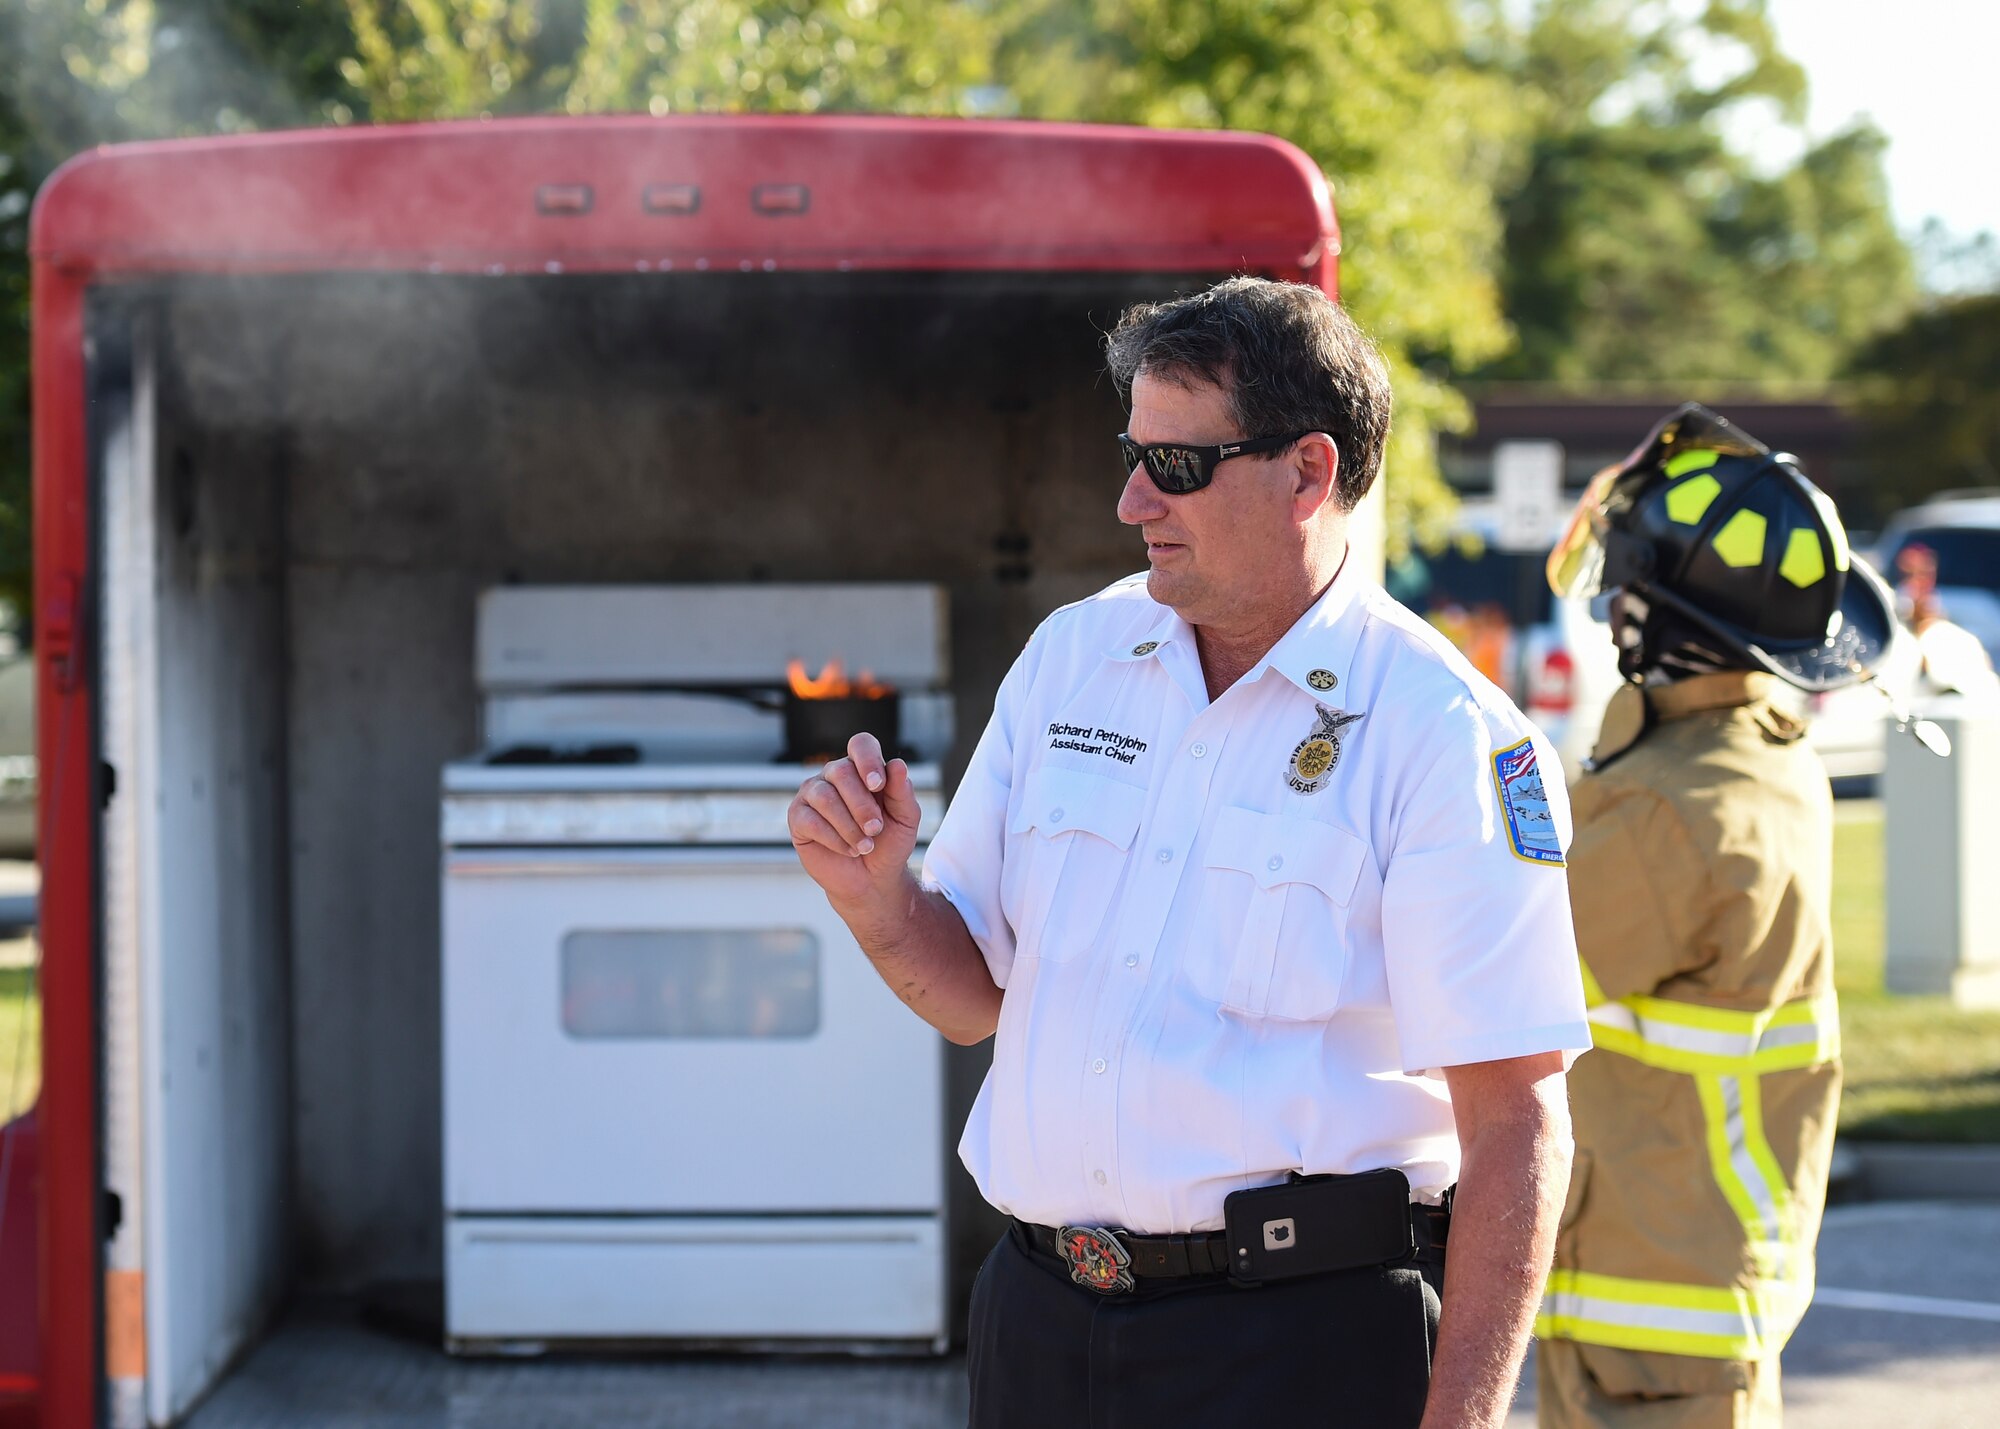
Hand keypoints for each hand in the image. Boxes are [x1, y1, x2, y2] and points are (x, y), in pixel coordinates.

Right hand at [788, 732, 922, 908]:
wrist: (873, 879)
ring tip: (865, 846)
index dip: (867, 760)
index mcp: (863, 768)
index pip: (861, 744)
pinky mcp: (798, 817)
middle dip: (862, 804)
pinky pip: (810, 819)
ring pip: (824, 796)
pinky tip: (849, 850)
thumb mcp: (905, 818)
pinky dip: (834, 838)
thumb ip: (902, 791)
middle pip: (841, 771)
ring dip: (848, 824)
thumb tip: (897, 764)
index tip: (878, 785)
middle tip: (876, 829)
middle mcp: (835, 775)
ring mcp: (813, 794)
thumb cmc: (889, 843)